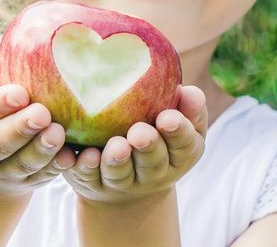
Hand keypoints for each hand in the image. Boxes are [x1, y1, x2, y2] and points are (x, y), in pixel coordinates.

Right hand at [0, 57, 76, 196]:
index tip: (20, 93)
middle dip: (19, 129)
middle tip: (42, 114)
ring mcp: (0, 171)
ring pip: (20, 163)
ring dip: (40, 149)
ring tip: (57, 133)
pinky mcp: (25, 182)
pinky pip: (41, 176)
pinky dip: (56, 167)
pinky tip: (70, 155)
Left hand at [63, 85, 207, 204]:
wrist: (125, 184)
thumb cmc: (156, 137)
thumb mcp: (177, 125)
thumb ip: (188, 109)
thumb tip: (189, 91)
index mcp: (178, 157)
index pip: (184, 146)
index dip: (178, 132)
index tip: (168, 117)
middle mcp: (152, 174)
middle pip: (153, 163)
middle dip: (147, 147)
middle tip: (139, 133)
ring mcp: (123, 184)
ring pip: (120, 174)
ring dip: (117, 160)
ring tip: (116, 146)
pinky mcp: (93, 185)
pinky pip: (89, 178)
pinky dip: (87, 167)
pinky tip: (86, 155)